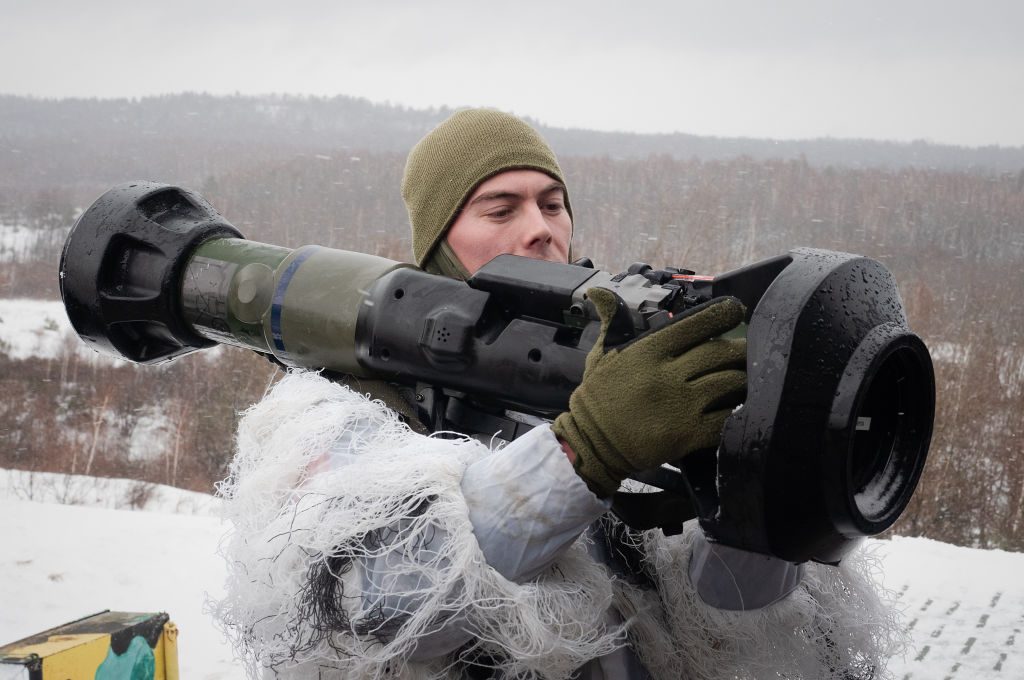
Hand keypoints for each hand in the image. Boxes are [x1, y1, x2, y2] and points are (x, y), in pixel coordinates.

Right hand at [552, 288, 746, 496]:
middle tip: (751, 349)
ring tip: (751, 377)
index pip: (696, 324)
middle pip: (720, 354)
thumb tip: (600, 291)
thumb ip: (612, 321)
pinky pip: (725, 419)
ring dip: (744, 379)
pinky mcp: (687, 435)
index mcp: (649, 351)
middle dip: (741, 350)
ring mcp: (680, 405)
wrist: (591, 443)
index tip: (736, 311)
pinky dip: (738, 412)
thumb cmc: (598, 397)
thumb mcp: (601, 354)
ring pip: (729, 384)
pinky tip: (741, 408)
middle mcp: (668, 374)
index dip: (723, 314)